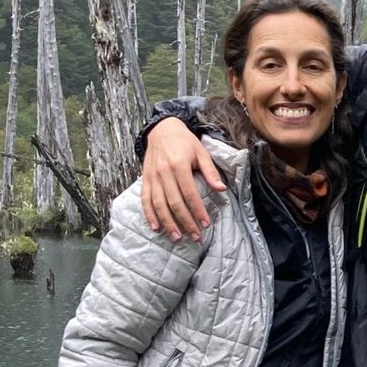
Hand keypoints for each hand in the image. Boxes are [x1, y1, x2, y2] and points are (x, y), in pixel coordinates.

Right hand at [142, 119, 222, 239]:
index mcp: (178, 165)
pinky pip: (145, 200)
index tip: (205, 224)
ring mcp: (152, 177)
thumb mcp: (201, 152)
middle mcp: (163, 172)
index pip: (189, 193)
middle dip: (185, 222)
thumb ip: (210, 172)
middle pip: (174, 202)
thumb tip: (221, 189)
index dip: (197, 210)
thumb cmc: (185, 141)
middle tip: (195, 236)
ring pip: (158, 204)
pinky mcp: (145, 179)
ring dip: (168, 223)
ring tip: (177, 237)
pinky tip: (156, 227)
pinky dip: (149, 215)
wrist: (162, 129)